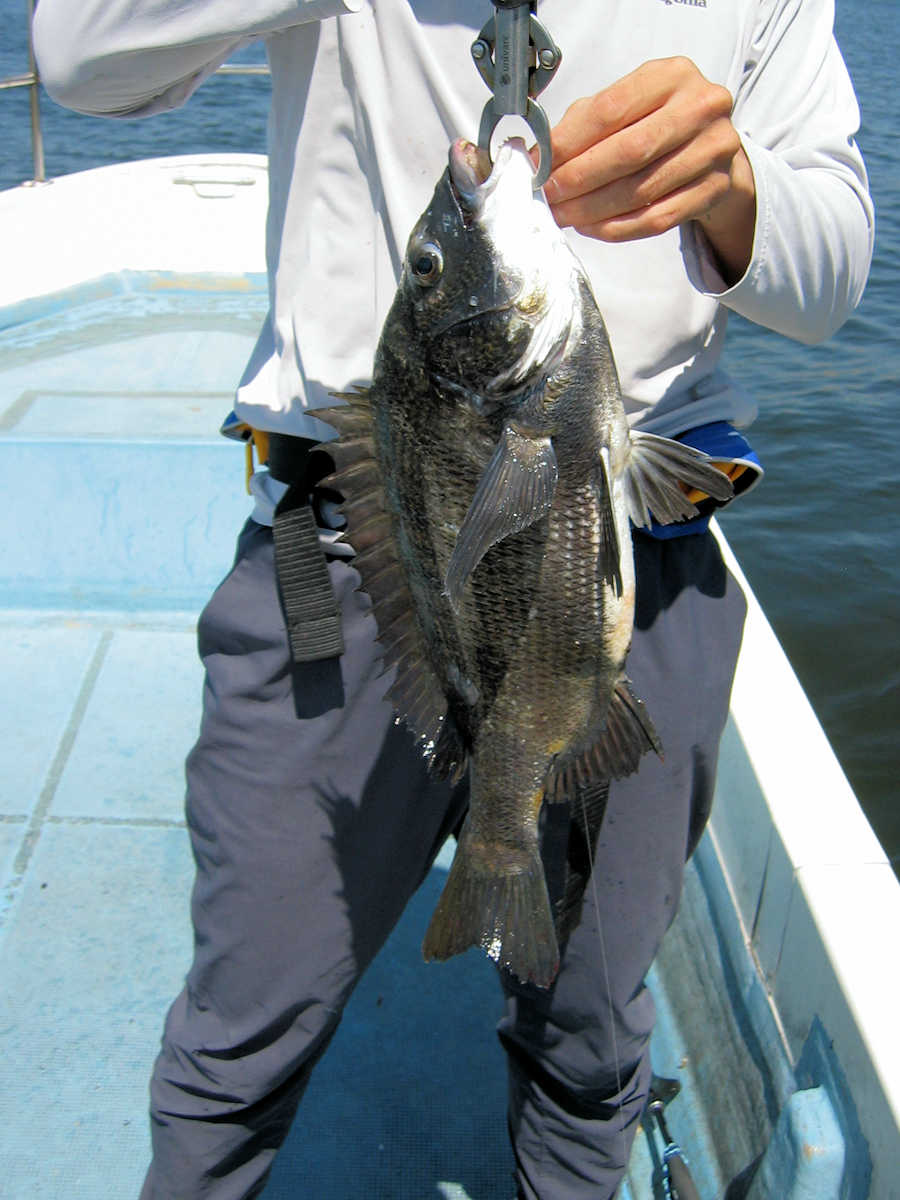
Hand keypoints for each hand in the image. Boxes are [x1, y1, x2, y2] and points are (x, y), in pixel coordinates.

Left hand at [540, 57, 756, 283]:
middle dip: (580, 179)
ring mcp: (714, 149)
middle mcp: (700, 107)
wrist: (712, 149)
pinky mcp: (716, 188)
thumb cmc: (657, 124)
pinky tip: (592, 227)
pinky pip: (657, 218)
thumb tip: (540, 158)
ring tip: (565, 214)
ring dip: (593, 209)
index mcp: (672, 75)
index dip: (570, 141)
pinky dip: (618, 228)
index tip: (541, 165)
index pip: (611, 109)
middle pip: (629, 152)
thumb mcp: (626, 108)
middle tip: (549, 195)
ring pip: (641, 190)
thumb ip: (583, 125)